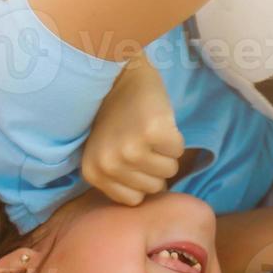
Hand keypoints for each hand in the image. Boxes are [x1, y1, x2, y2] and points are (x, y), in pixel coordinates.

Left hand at [81, 57, 184, 205]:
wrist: (119, 72)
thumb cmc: (115, 113)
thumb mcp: (104, 150)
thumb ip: (118, 178)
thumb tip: (149, 199)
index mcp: (93, 173)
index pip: (135, 199)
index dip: (142, 178)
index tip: (135, 156)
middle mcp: (109, 165)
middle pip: (154, 188)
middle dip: (155, 165)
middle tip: (142, 139)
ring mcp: (130, 149)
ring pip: (169, 171)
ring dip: (166, 152)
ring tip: (149, 130)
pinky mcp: (153, 133)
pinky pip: (179, 150)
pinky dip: (175, 137)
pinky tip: (158, 122)